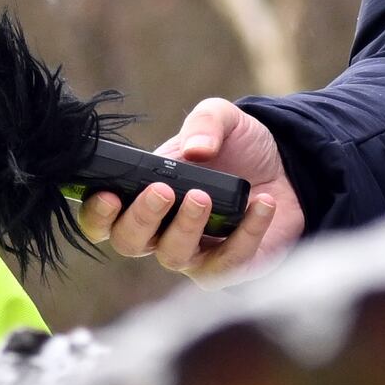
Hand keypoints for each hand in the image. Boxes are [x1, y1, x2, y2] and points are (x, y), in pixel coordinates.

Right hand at [75, 99, 306, 278]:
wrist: (287, 169)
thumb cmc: (240, 148)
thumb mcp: (222, 118)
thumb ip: (205, 122)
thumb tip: (194, 150)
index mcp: (143, 197)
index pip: (103, 219)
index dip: (97, 215)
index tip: (108, 196)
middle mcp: (161, 232)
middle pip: (130, 243)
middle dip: (141, 219)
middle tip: (162, 192)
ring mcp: (193, 253)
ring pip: (173, 257)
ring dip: (184, 228)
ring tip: (203, 197)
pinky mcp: (229, 266)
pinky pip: (228, 263)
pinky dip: (246, 234)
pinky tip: (261, 203)